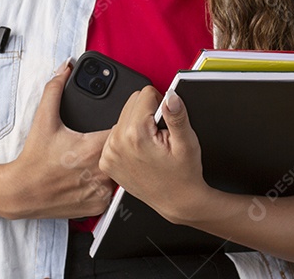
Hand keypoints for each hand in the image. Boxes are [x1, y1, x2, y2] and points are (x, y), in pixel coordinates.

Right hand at [4, 63, 114, 219]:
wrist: (21, 193)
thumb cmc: (33, 159)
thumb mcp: (43, 120)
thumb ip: (55, 89)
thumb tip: (65, 68)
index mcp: (92, 148)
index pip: (123, 131)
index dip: (124, 125)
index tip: (117, 123)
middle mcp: (100, 171)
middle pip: (124, 152)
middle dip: (117, 145)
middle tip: (99, 144)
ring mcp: (101, 191)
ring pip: (119, 172)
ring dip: (111, 166)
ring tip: (90, 162)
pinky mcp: (98, 205)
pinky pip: (112, 191)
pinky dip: (104, 184)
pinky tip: (88, 179)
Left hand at [98, 86, 213, 224]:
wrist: (176, 201)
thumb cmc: (183, 176)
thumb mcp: (187, 142)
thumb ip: (176, 115)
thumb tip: (170, 95)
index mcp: (136, 134)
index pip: (145, 93)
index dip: (161, 104)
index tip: (166, 122)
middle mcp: (117, 142)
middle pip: (132, 102)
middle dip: (148, 113)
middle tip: (160, 135)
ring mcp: (109, 153)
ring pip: (124, 116)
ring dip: (137, 124)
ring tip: (151, 144)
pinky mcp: (107, 160)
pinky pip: (116, 133)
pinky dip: (128, 137)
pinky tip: (140, 151)